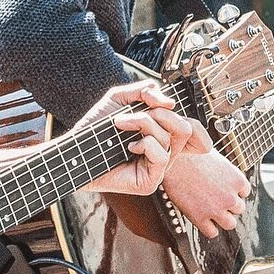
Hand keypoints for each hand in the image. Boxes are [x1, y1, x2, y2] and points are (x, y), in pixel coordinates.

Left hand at [82, 80, 210, 194]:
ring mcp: (157, 168)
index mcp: (162, 136)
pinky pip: (162, 156)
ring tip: (120, 123)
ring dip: (143, 122)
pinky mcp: (149, 182)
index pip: (196, 133)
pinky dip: (145, 143)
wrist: (76, 146)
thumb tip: (169, 102)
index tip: (169, 107)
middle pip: (186, 129)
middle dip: (162, 114)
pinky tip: (129, 146)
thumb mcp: (120, 98)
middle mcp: (163, 152)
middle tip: (138, 112)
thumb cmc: (96, 126)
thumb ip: (144, 91)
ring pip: (169, 138)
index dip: (197, 123)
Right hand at [162, 149, 251, 237]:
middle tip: (216, 198)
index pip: (244, 192)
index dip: (233, 190)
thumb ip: (226, 171)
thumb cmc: (191, 153)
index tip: (223, 188)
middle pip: (239, 209)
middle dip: (229, 204)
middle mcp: (230, 197)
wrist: (172, 159)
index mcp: (237, 180)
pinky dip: (209, 228)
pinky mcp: (199, 218)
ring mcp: (215, 209)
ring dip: (222, 218)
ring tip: (211, 210)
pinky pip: (212, 232)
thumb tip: (226, 176)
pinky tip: (202, 219)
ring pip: (230, 224)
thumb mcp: (216, 157)